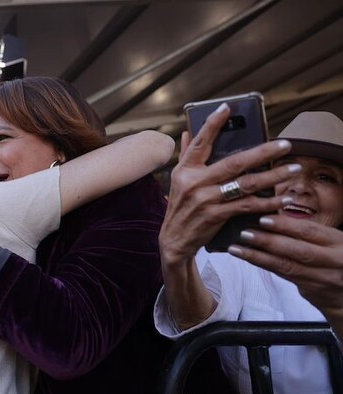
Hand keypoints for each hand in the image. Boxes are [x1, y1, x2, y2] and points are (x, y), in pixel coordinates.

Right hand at [159, 105, 297, 266]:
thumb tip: (188, 131)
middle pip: (235, 162)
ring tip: (293, 169)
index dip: (213, 124)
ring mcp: (205, 199)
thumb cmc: (180, 208)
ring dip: (274, 176)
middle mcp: (194, 182)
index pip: (200, 142)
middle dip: (264, 152)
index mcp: (185, 169)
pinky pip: (247, 205)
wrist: (174, 240)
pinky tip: (283, 198)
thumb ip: (187, 155)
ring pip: (246, 184)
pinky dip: (268, 202)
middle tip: (285, 144)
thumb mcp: (178, 181)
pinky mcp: (215, 216)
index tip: (227, 107)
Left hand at [230, 215, 342, 317]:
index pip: (309, 231)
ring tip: (237, 248)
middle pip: (297, 250)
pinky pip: (283, 275)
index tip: (263, 218)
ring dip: (258, 256)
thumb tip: (276, 216)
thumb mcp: (334, 242)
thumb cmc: (337, 258)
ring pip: (286, 265)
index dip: (285, 225)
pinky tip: (247, 258)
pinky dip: (264, 265)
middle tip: (245, 233)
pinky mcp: (311, 290)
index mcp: (340, 243)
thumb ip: (311, 232)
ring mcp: (322, 278)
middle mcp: (333, 261)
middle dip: (268, 241)